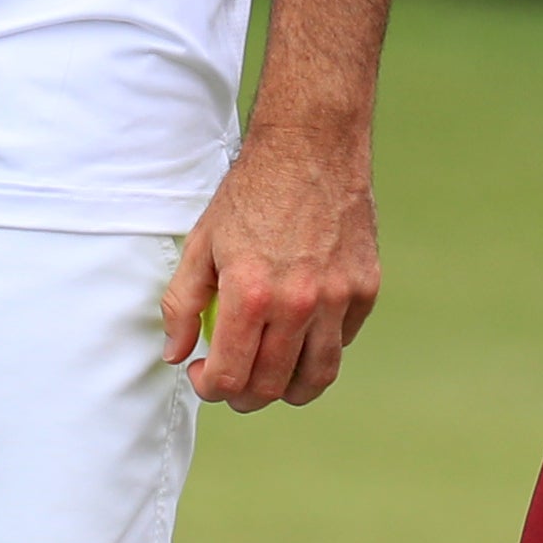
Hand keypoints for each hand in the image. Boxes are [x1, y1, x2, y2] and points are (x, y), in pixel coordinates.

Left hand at [159, 128, 381, 412]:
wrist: (311, 147)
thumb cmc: (251, 193)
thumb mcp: (201, 242)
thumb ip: (181, 303)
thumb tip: (176, 354)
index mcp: (250, 293)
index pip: (230, 376)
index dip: (210, 387)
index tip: (203, 373)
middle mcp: (298, 302)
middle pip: (272, 387)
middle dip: (244, 395)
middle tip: (232, 381)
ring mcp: (338, 298)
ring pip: (317, 377)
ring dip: (287, 389)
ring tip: (270, 375)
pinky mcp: (365, 288)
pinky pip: (342, 342)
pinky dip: (319, 349)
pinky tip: (299, 329)